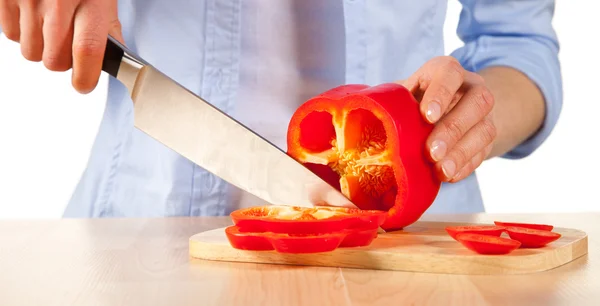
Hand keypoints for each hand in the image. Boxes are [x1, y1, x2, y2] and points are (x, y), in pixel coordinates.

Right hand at [0, 0, 122, 92]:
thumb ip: (109, 29)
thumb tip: (114, 61)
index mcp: (91, 2)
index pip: (87, 51)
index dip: (85, 77)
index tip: (84, 84)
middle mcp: (59, 1)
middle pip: (54, 61)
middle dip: (62, 61)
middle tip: (68, 44)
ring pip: (30, 52)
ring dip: (41, 47)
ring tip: (50, 26)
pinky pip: (11, 35)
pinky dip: (23, 32)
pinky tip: (34, 15)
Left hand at [400, 56, 496, 182]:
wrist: (444, 109)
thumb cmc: (413, 100)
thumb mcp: (401, 94)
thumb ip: (388, 101)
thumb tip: (359, 112)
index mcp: (445, 70)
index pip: (450, 73)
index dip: (441, 93)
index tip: (426, 116)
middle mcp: (471, 87)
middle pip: (477, 101)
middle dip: (453, 129)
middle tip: (431, 152)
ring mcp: (484, 113)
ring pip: (486, 129)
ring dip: (461, 152)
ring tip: (440, 170)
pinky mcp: (486, 138)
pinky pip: (484, 152)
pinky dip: (465, 165)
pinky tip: (448, 175)